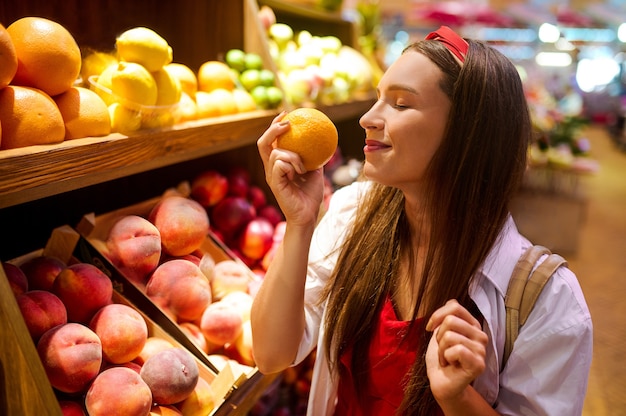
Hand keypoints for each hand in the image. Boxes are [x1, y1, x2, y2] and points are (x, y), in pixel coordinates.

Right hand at [257, 112, 324, 226]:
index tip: (286, 114)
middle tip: (288, 123)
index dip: (275, 125)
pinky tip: (300, 174)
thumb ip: (314, 156)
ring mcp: (271, 175)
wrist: (308, 215)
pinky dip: (292, 165)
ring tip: (303, 168)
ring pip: (276, 153)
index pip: (271, 141)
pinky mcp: (274, 183)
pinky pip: (279, 164)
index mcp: (278, 164)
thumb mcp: (315, 171)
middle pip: (263, 142)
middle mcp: (271, 168)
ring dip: (293, 156)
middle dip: (273, 129)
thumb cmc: (311, 195)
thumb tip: (322, 140)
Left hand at [425, 299, 487, 402]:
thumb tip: (452, 301)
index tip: (431, 328)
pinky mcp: (479, 364)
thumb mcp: (440, 332)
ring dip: (441, 350)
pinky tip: (451, 365)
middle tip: (444, 350)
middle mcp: (481, 335)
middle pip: (450, 321)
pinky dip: (446, 358)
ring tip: (447, 359)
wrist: (441, 382)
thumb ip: (447, 316)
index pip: (454, 306)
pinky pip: (456, 350)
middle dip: (438, 337)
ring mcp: (482, 350)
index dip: (437, 316)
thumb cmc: (441, 358)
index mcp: (473, 325)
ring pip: (450, 336)